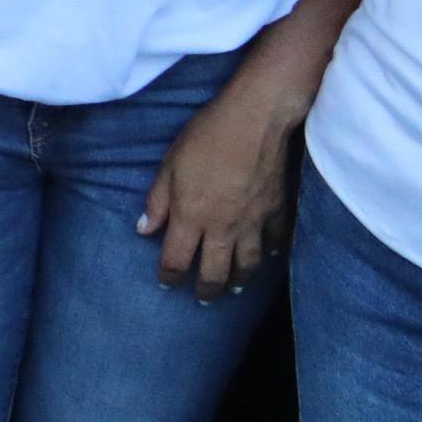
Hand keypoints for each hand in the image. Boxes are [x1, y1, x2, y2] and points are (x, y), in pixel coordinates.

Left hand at [140, 82, 293, 299]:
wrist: (256, 121)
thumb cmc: (206, 137)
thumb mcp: (169, 166)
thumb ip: (157, 201)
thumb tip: (144, 230)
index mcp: (191, 217)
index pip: (177, 260)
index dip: (170, 276)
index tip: (167, 283)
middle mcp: (223, 228)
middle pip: (215, 272)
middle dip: (207, 290)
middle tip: (203, 300)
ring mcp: (253, 222)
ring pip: (248, 264)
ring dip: (239, 280)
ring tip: (233, 288)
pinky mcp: (277, 211)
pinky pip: (274, 241)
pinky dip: (270, 252)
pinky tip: (267, 255)